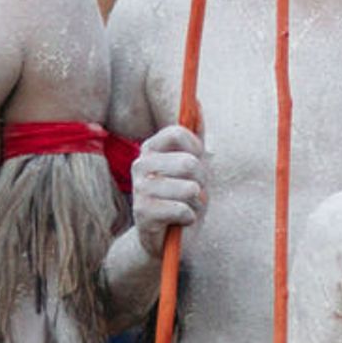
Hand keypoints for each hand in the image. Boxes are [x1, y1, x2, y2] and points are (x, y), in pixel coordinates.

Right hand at [128, 123, 206, 242]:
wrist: (163, 239)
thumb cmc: (181, 197)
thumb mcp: (193, 165)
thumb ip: (195, 135)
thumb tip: (197, 103)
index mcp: (150, 148)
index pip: (179, 132)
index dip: (197, 149)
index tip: (197, 163)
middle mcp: (140, 164)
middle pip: (189, 162)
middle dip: (202, 181)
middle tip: (194, 192)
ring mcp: (139, 188)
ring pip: (189, 188)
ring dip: (196, 202)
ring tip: (187, 207)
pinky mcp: (143, 212)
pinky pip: (182, 209)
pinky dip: (189, 218)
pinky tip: (180, 221)